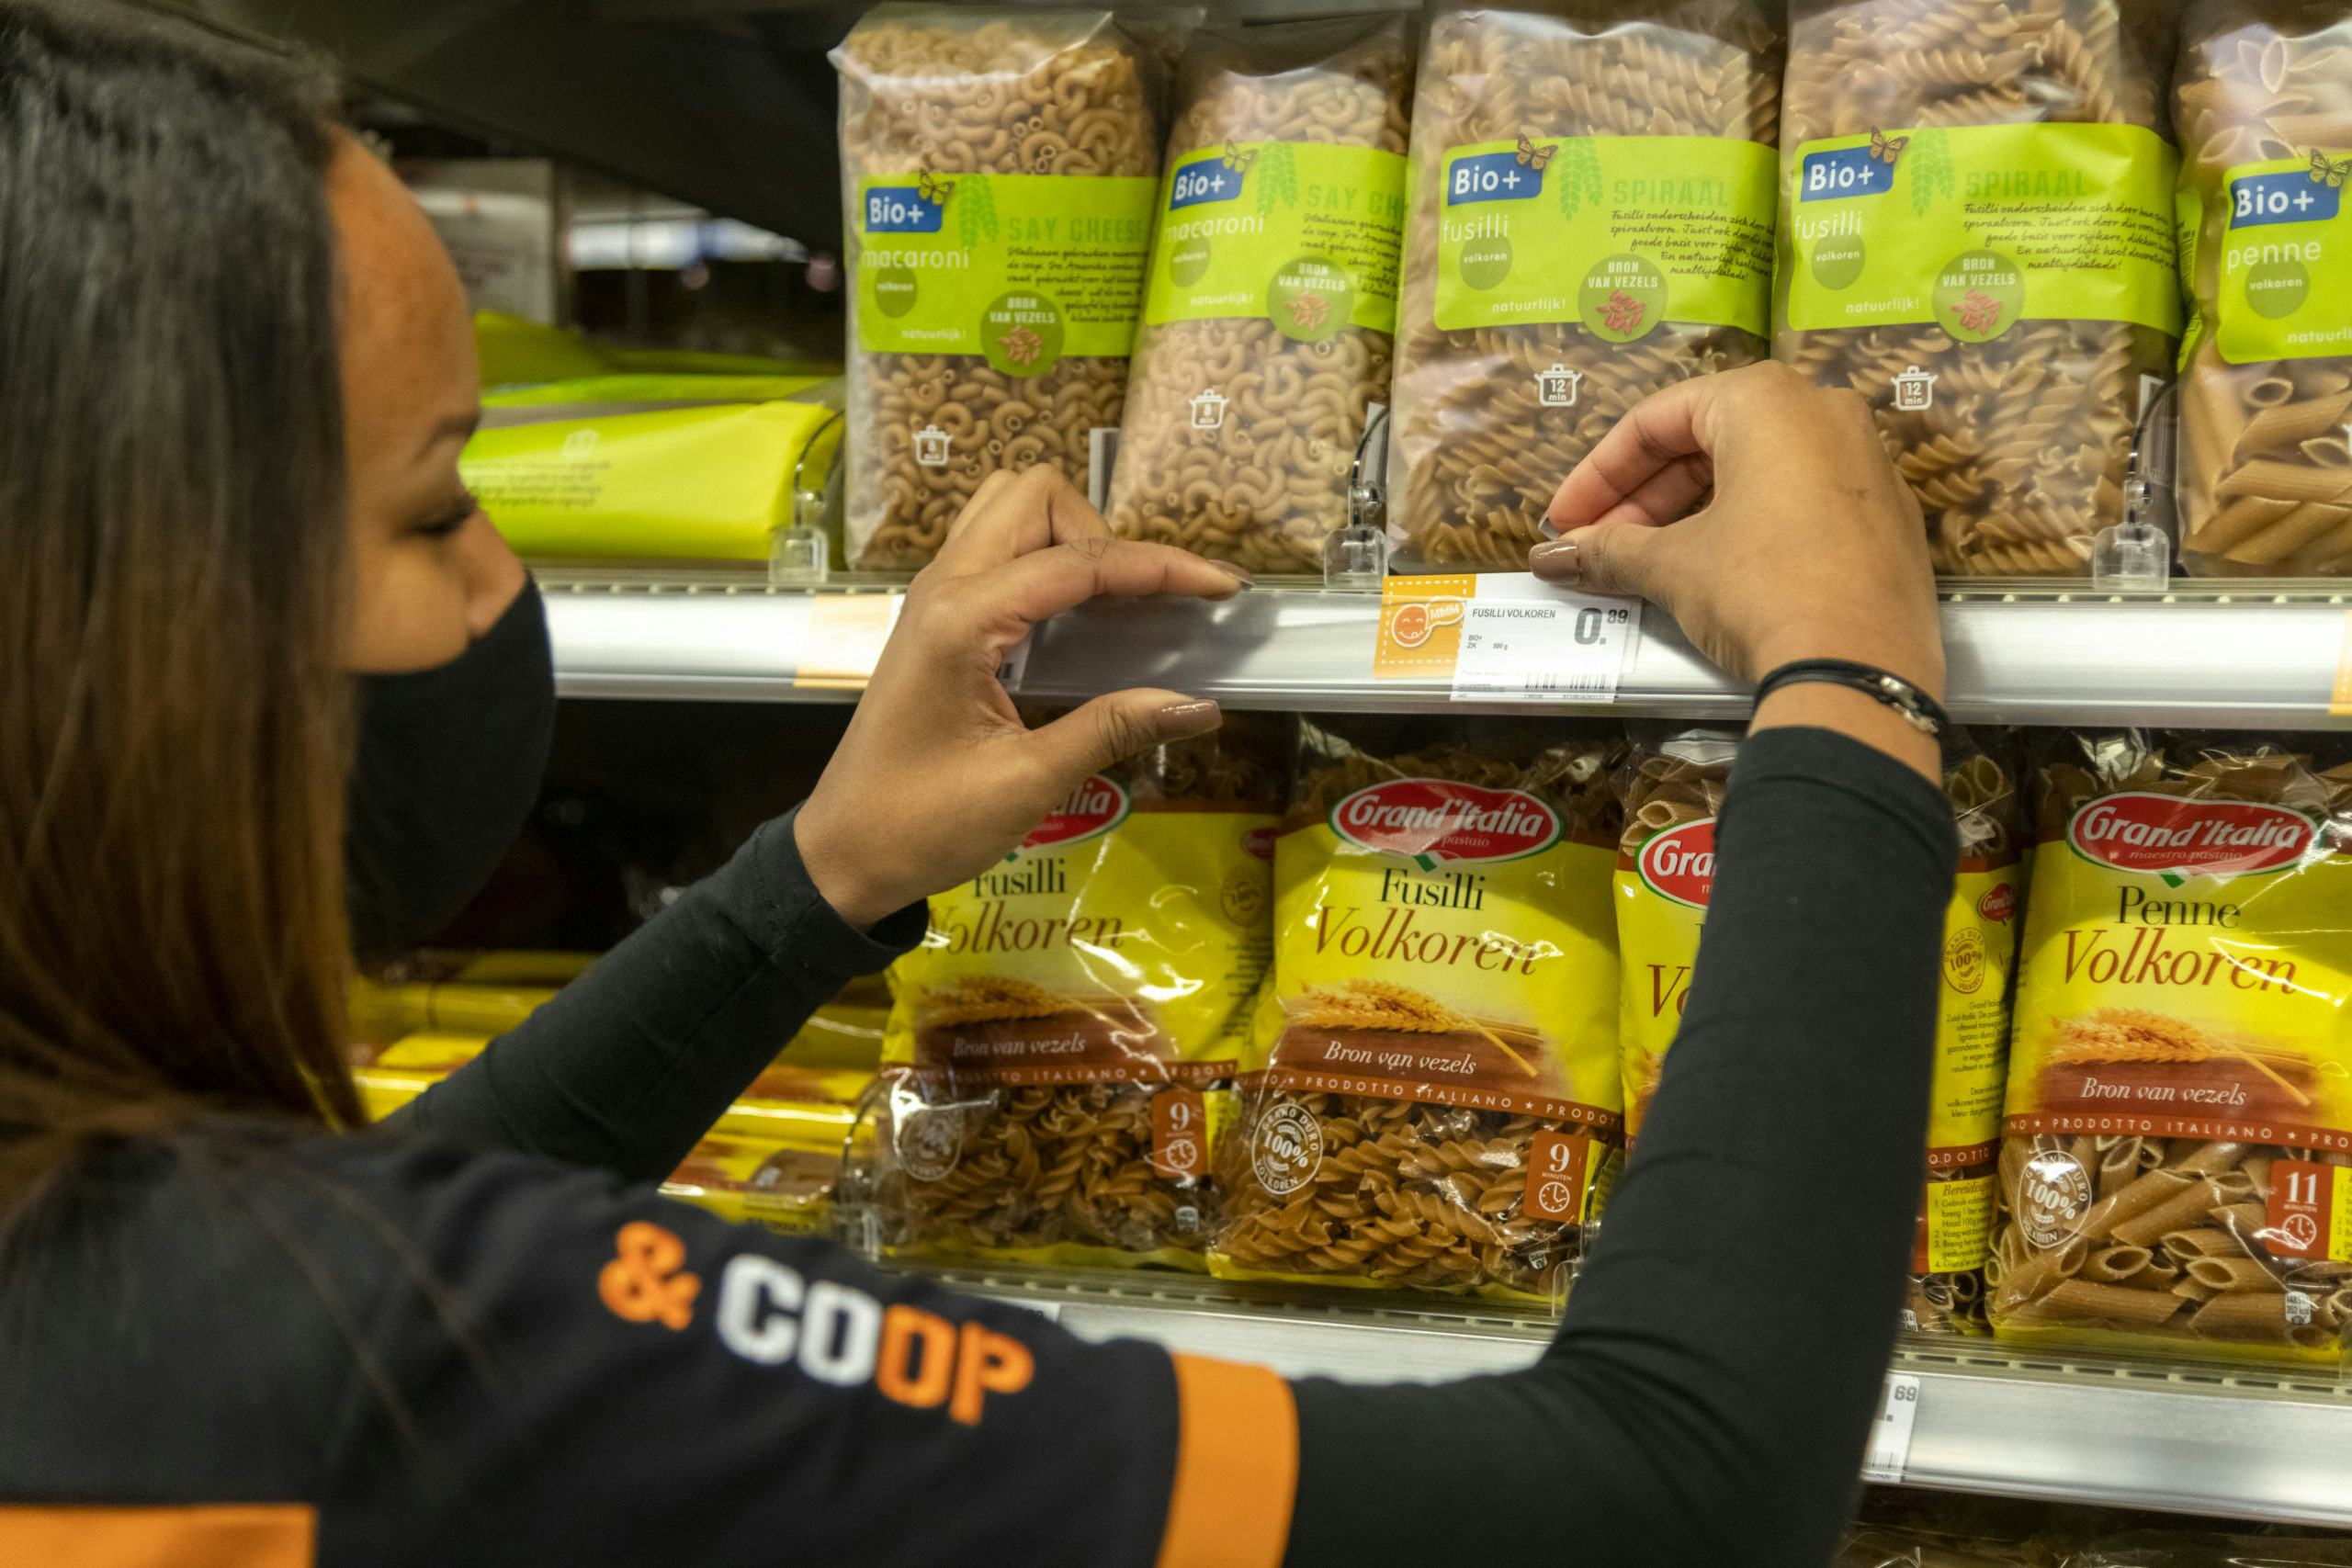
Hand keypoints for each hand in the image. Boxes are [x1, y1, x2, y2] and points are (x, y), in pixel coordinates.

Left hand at [795, 469, 1248, 926]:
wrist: (843, 855)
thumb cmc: (922, 826)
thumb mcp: (1025, 785)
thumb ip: (1111, 731)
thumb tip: (1200, 705)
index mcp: (961, 621)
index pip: (1079, 561)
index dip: (1160, 568)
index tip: (1223, 587)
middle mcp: (943, 588)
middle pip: (1035, 497)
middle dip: (1107, 535)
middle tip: (1146, 605)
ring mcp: (935, 597)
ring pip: (1010, 510)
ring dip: (1072, 537)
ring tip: (1116, 602)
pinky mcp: (938, 618)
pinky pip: (997, 551)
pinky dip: (1047, 560)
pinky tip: (1081, 616)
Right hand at [1530, 361, 1941, 696]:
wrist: (1863, 669)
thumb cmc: (1758, 586)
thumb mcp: (1672, 565)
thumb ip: (1609, 551)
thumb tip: (1553, 558)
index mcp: (1767, 399)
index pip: (1656, 420)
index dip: (1597, 475)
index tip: (1564, 522)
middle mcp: (1824, 411)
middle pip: (1708, 443)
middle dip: (1642, 499)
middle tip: (1596, 548)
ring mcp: (1867, 464)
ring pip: (1755, 473)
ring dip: (1689, 516)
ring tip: (1644, 566)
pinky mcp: (1890, 520)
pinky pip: (1801, 504)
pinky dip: (1747, 530)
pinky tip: (1713, 577)